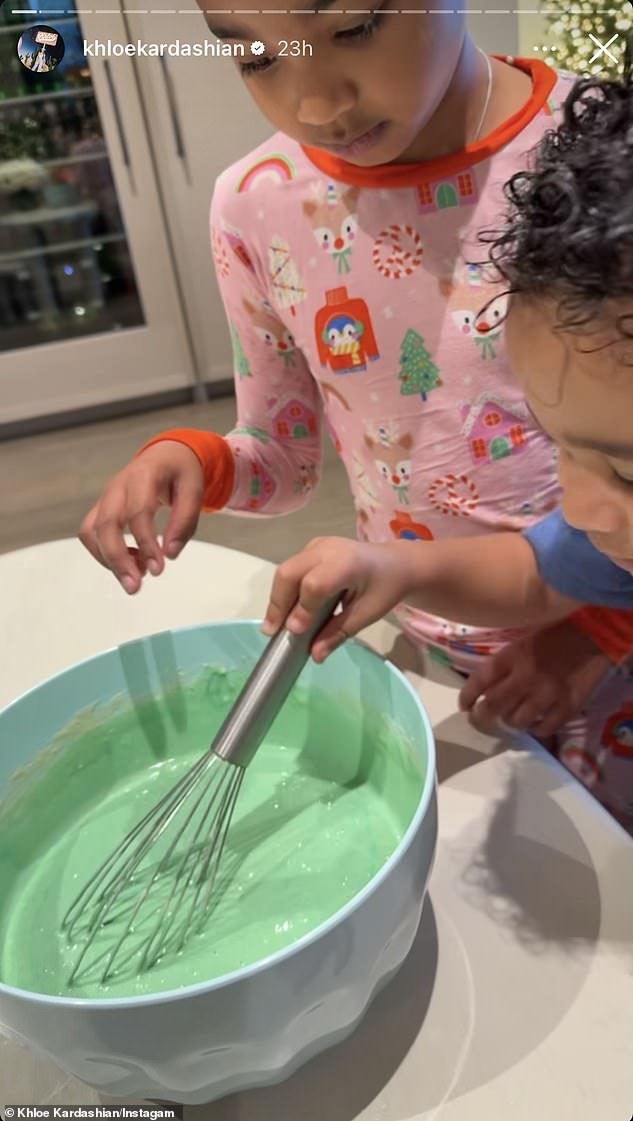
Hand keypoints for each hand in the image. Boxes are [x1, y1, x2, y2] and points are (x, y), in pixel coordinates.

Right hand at [79, 441, 203, 593]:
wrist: (165, 455)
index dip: (146, 543)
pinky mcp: (101, 509)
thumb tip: (170, 554)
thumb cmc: (181, 473)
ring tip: (135, 578)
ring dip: (108, 560)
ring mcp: (106, 497)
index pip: (138, 512)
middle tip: (135, 587)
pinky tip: (131, 563)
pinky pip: (92, 534)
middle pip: (105, 524)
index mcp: (143, 475)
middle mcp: (118, 486)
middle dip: (117, 559)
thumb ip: (185, 521)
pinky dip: (105, 554)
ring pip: (91, 531)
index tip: (158, 569)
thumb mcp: (195, 489)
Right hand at [262, 536, 412, 661]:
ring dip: (278, 598)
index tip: (295, 632)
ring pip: (286, 570)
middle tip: (272, 632)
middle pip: (290, 573)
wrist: (395, 563)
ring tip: (275, 625)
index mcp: (347, 564)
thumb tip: (314, 655)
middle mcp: (327, 549)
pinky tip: (289, 610)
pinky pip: (292, 569)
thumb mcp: (366, 615)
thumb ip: (338, 633)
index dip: (302, 609)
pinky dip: (286, 590)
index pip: (315, 585)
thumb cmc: (384, 589)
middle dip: (278, 603)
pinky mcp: (311, 549)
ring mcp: (317, 545)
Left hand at [458, 620, 611, 737]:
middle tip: (479, 720)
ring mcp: (548, 694)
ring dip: (509, 721)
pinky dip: (536, 728)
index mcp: (513, 655)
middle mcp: (526, 676)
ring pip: (516, 721)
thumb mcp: (523, 640)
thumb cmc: (555, 633)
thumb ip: (505, 662)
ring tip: (510, 718)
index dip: (467, 696)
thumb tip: (485, 686)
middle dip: (481, 717)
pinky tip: (534, 723)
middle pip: (493, 706)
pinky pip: (544, 728)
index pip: (480, 679)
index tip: (464, 706)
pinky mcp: (568, 707)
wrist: (595, 634)